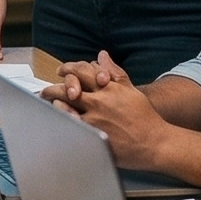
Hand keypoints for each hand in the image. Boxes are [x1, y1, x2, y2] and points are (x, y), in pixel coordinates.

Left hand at [43, 55, 166, 167]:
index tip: (61, 71)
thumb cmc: (145, 118)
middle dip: (52, 88)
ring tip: (46, 105)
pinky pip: (70, 127)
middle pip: (68, 89)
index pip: (82, 72)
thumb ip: (115, 72)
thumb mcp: (131, 91)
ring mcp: (95, 120)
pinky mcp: (94, 137)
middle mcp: (100, 101)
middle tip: (45, 91)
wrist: (155, 143)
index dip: (68, 69)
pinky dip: (61, 122)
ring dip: (53, 105)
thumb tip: (102, 56)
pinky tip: (55, 121)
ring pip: (65, 107)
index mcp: (109, 88)